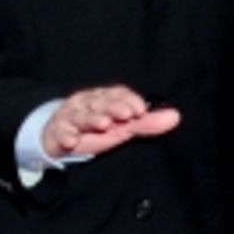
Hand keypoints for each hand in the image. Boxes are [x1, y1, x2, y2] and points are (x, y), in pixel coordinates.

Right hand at [41, 86, 180, 158]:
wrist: (58, 135)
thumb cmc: (95, 128)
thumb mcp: (122, 126)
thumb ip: (147, 123)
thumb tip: (175, 116)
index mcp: (104, 98)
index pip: (117, 94)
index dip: (128, 100)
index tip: (140, 110)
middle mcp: (87, 104)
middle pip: (100, 103)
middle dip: (113, 107)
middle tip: (126, 115)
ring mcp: (71, 117)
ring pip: (81, 116)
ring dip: (92, 119)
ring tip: (103, 124)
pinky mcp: (58, 132)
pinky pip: (60, 132)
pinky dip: (65, 135)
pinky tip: (71, 140)